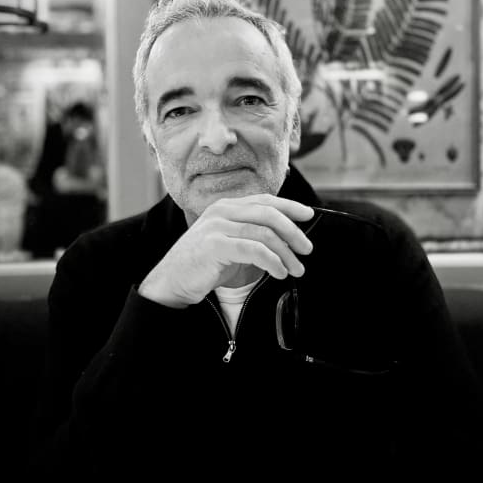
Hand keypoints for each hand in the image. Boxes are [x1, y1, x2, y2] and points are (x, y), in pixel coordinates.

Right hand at [138, 194, 313, 307]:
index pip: (264, 200)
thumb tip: (288, 238)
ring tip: (296, 268)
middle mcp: (221, 211)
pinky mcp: (215, 245)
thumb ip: (252, 234)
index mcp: (226, 207)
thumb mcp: (231, 243)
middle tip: (306, 249)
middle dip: (293, 231)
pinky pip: (253, 250)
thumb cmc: (204, 265)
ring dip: (286, 253)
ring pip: (264, 234)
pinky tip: (279, 272)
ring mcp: (216, 226)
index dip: (289, 206)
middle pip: (268, 214)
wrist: (173, 281)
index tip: (308, 215)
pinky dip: (272, 261)